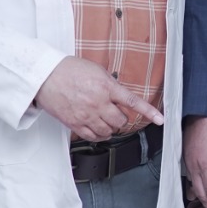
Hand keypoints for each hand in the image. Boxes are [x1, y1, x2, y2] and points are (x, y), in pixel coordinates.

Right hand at [34, 56, 164, 143]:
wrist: (45, 76)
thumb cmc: (69, 70)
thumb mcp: (96, 71)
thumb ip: (110, 85)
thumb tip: (120, 97)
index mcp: (106, 87)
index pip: (133, 101)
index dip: (149, 112)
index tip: (161, 120)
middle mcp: (98, 103)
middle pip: (121, 121)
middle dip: (121, 118)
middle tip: (114, 112)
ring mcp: (86, 115)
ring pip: (108, 131)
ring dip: (110, 127)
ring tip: (104, 119)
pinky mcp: (75, 124)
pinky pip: (94, 137)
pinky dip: (99, 135)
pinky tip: (97, 129)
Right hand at [184, 116, 206, 207]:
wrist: (202, 108)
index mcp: (206, 165)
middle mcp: (194, 167)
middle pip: (202, 194)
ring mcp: (188, 162)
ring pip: (194, 188)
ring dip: (202, 201)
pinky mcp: (187, 157)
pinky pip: (190, 179)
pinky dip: (195, 189)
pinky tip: (198, 193)